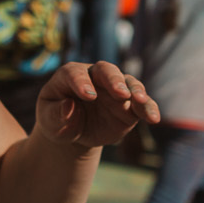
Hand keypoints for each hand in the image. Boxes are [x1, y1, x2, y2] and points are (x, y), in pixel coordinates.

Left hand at [35, 60, 159, 149]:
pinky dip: (149, 108)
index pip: (75, 73)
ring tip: (140, 100)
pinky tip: (153, 117)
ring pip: (128, 83)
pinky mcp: (129, 105)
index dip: (81, 82)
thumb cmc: (57, 120)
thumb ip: (56, 114)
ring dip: (136, 90)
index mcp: (71, 75)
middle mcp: (95, 77)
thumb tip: (68, 107)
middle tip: (120, 93)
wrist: (74, 131)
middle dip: (114, 80)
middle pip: (106, 71)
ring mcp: (114, 89)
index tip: (88, 96)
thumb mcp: (50, 120)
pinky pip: (141, 104)